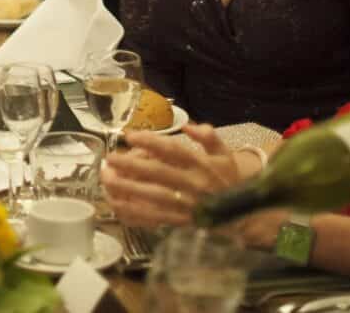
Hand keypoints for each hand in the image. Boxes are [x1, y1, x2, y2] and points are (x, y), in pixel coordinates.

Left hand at [101, 124, 242, 227]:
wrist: (243, 215)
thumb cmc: (227, 178)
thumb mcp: (224, 153)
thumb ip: (208, 136)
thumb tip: (188, 126)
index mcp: (202, 165)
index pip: (174, 151)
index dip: (151, 142)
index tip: (130, 135)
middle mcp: (193, 185)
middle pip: (159, 174)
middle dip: (132, 165)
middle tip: (110, 158)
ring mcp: (187, 206)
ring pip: (153, 197)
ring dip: (128, 189)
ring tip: (106, 179)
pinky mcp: (180, 222)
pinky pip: (154, 218)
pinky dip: (134, 213)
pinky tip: (116, 204)